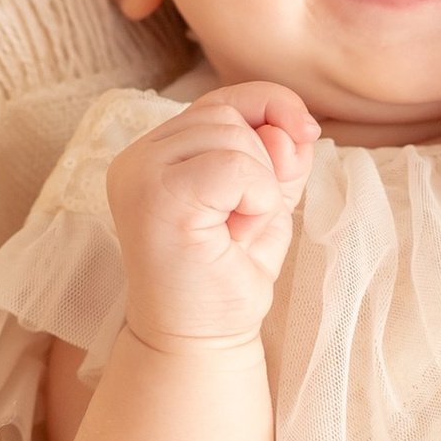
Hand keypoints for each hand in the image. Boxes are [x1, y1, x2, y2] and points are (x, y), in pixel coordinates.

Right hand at [106, 83, 316, 347]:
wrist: (200, 340)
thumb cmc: (228, 274)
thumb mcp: (263, 200)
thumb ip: (278, 153)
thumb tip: (293, 122)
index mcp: (154, 153)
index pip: (219, 100)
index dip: (269, 106)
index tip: (304, 133)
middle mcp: (136, 157)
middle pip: (225, 113)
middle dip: (261, 161)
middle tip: (244, 220)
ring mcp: (140, 175)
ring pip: (231, 135)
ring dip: (258, 185)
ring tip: (234, 231)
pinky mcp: (156, 198)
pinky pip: (234, 165)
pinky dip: (255, 198)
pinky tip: (235, 233)